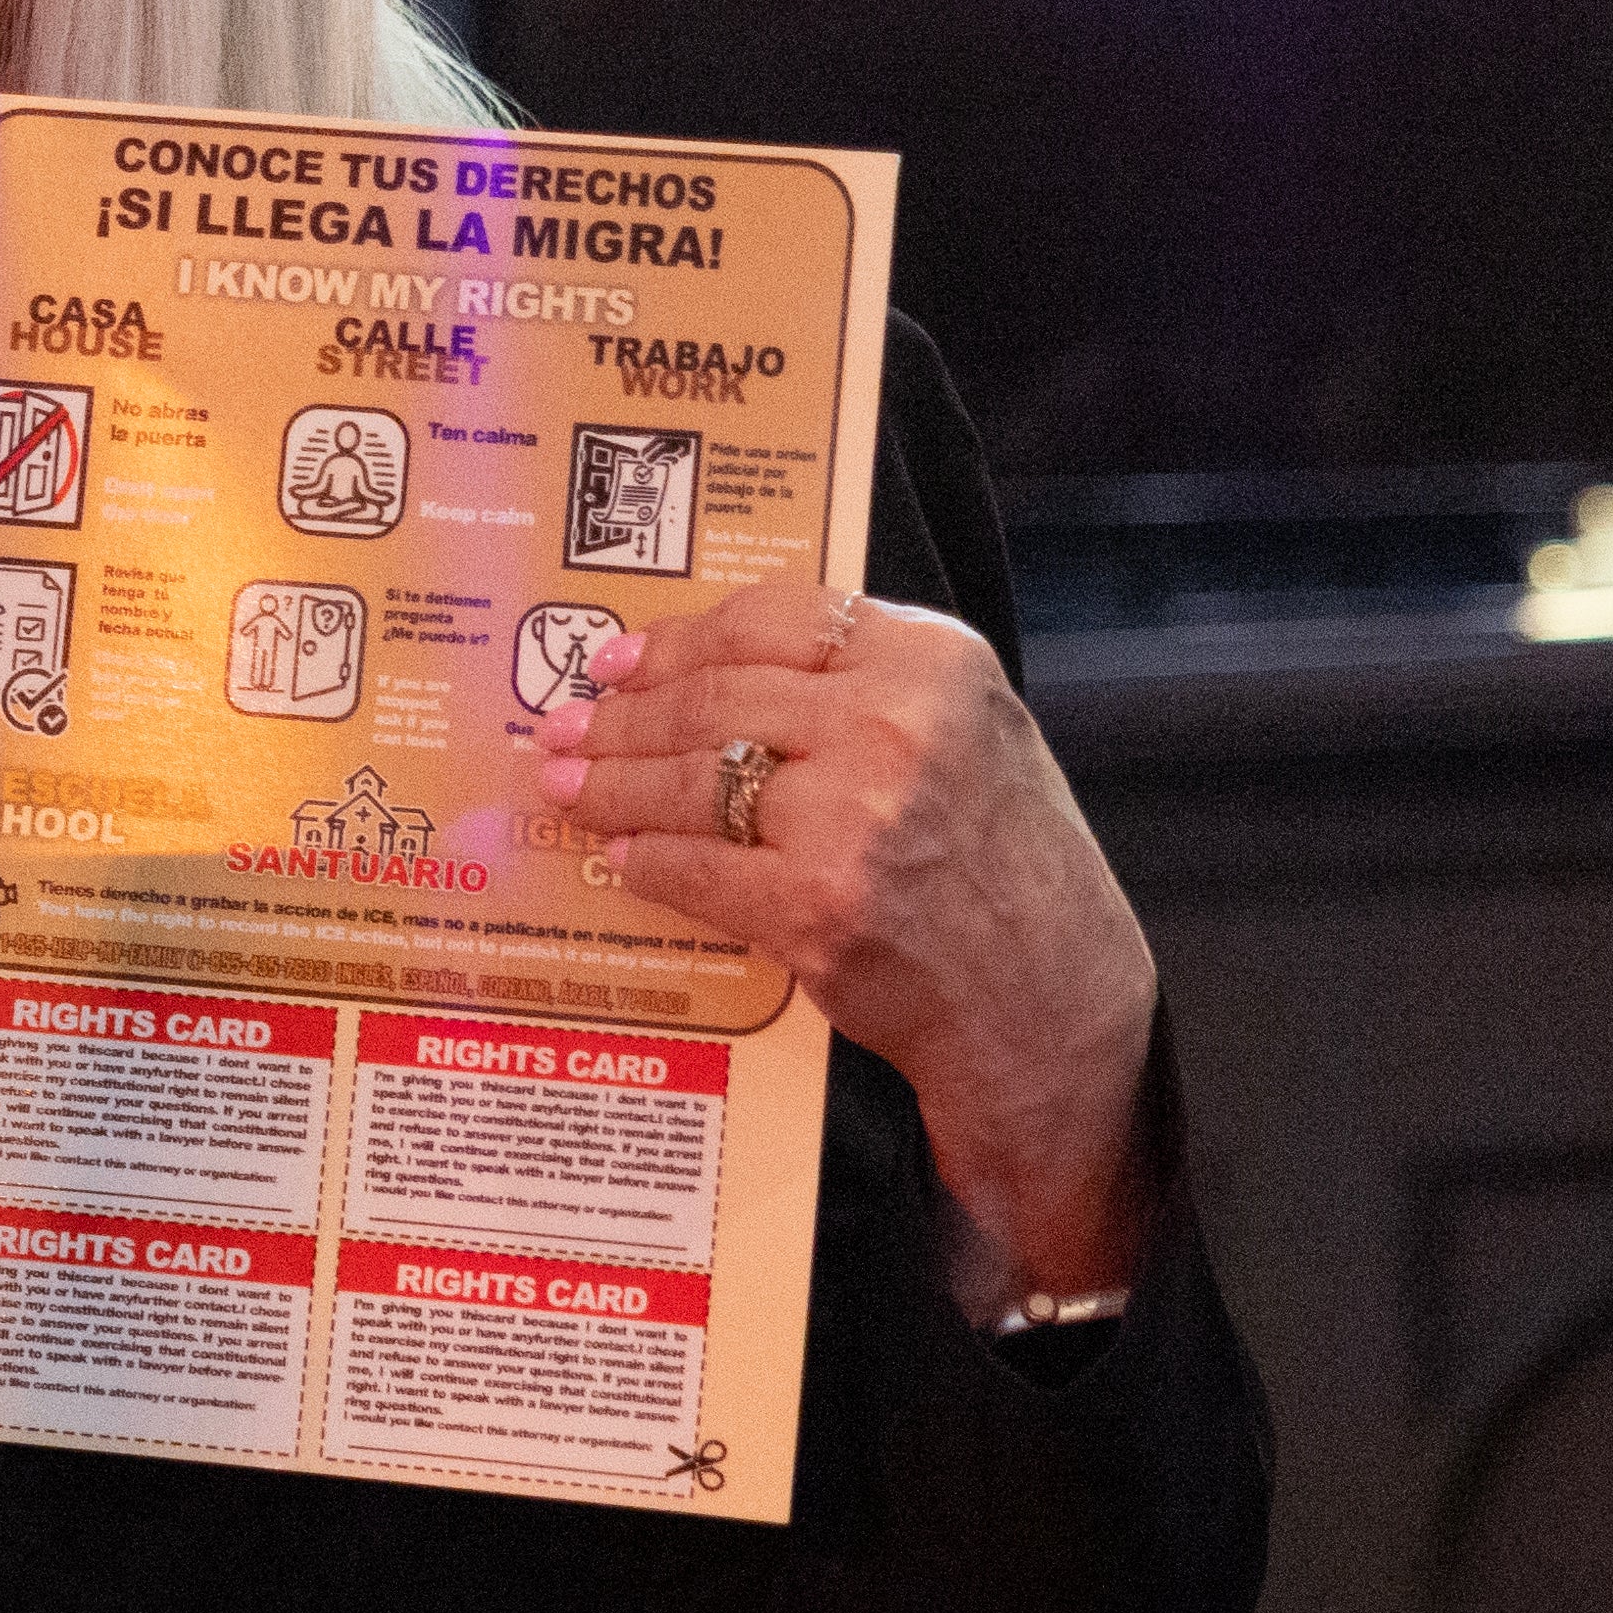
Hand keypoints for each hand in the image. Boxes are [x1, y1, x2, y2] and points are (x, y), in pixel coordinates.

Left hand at [529, 581, 1160, 1304]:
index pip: (775, 619)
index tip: (624, 657)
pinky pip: (696, 869)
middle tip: (568, 725)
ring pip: (692, 780)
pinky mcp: (815, 907)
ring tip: (567, 783)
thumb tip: (718, 665)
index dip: (682, 638)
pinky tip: (622, 854)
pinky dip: (647, 861)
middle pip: (717, 697)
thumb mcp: (970, 728)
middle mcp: (893, 725)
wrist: (1044, 993)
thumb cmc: (1002, 857)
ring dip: (612, 783)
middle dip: (624, 714)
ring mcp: (851, 818)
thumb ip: (870, 681)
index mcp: (931, 661)